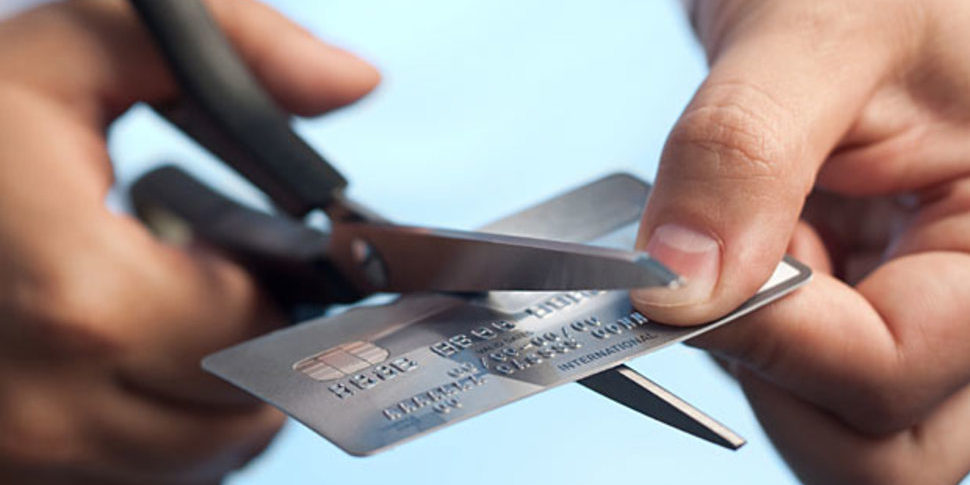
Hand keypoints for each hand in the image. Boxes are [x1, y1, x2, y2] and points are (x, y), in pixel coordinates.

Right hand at [0, 1, 377, 483]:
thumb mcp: (71, 52)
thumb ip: (235, 45)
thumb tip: (354, 80)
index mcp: (81, 301)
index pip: (268, 335)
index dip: (289, 291)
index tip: (277, 256)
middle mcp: (49, 409)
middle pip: (245, 413)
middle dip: (263, 345)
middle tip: (226, 279)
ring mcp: (23, 458)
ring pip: (201, 459)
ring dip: (220, 392)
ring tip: (178, 311)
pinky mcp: (12, 476)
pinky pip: (143, 478)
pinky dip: (165, 427)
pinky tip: (137, 358)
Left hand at [632, 1, 969, 482]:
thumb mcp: (816, 34)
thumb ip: (742, 158)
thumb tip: (675, 290)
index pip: (894, 376)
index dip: (775, 339)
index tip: (688, 275)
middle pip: (878, 447)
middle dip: (772, 372)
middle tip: (731, 260)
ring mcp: (935, 321)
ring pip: (837, 427)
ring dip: (761, 353)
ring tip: (759, 233)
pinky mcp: (881, 314)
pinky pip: (807, 384)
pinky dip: (754, 335)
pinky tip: (758, 247)